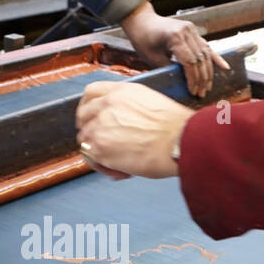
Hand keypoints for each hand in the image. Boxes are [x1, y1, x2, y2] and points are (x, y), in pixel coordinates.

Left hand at [75, 82, 192, 178]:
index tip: (91, 117)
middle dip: (90, 130)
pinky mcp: (100, 148)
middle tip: (104, 144)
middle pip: (82, 117)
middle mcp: (107, 105)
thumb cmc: (176, 128)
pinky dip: (103, 168)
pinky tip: (122, 172)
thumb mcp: (150, 101)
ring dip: (99, 152)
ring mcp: (100, 126)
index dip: (88, 106)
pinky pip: (91, 159)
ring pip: (85, 140)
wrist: (180, 141)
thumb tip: (123, 121)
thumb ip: (129, 106)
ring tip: (121, 163)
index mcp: (120, 92)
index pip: (91, 93)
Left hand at [119, 2, 228, 97]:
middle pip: (200, 59)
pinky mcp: (193, 31)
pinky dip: (215, 58)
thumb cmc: (143, 39)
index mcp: (175, 37)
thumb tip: (183, 83)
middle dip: (201, 78)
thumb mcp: (152, 58)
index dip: (193, 79)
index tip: (193, 92)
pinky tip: (225, 67)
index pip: (190, 62)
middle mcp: (186, 31)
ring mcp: (191, 30)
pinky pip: (206, 46)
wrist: (142, 20)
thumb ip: (169, 69)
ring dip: (208, 72)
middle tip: (201, 94)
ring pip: (205, 53)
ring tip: (207, 87)